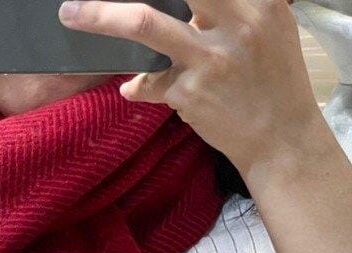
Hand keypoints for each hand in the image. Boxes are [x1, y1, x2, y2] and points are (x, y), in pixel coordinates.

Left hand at [58, 0, 328, 178]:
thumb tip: (189, 2)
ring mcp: (208, 61)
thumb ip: (233, 6)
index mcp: (258, 4)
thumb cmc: (274, 79)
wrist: (281, 140)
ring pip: (146, 25)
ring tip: (71, 13)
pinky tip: (133, 86)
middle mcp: (236, 26)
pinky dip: (138, 84)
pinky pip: (149, 82)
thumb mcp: (269, 27)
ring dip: (102, 16)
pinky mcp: (189, 94)